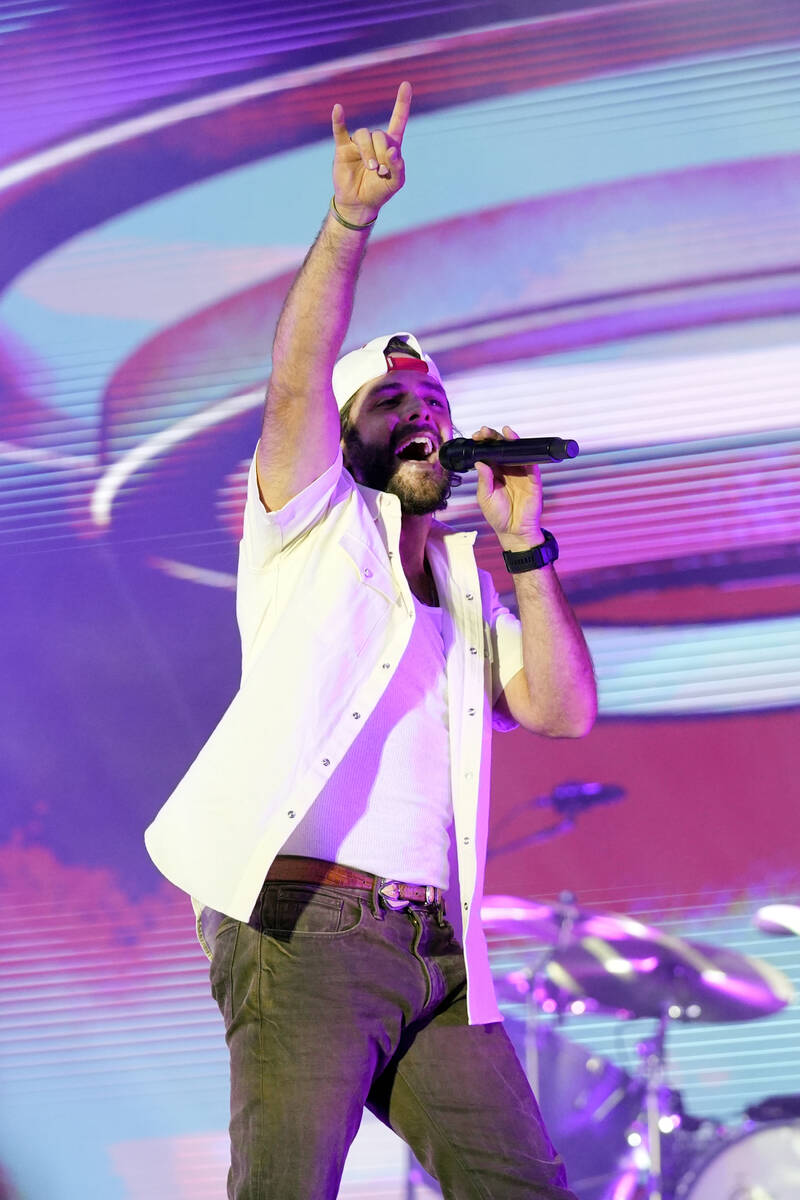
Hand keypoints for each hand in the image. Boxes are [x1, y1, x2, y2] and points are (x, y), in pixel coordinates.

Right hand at [331, 81, 411, 224]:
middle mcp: (374, 141)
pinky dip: (338, 119)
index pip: (398, 120)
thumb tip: (393, 150)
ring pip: (363, 135)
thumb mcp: (396, 182)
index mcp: (390, 145)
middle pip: (379, 134)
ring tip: (371, 168)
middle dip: (382, 152)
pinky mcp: (343, 148)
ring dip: (368, 152)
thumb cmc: (380, 192)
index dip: (402, 103)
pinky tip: (338, 109)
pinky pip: (339, 130)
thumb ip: (399, 167)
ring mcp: (357, 143)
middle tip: (381, 170)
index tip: (406, 84)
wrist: (359, 204)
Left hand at [472, 426, 543, 549]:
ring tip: (503, 432)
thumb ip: (484, 480)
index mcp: (493, 473)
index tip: (476, 437)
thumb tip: (480, 462)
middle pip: (501, 449)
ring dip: (510, 440)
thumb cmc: (498, 516)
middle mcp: (507, 470)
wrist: (514, 531)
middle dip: (493, 438)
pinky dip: (527, 452)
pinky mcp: (532, 479)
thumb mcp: (485, 498)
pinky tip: (519, 445)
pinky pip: (530, 463)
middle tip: (485, 432)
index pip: (488, 454)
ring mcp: (520, 473)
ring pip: (516, 452)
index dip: (483, 444)